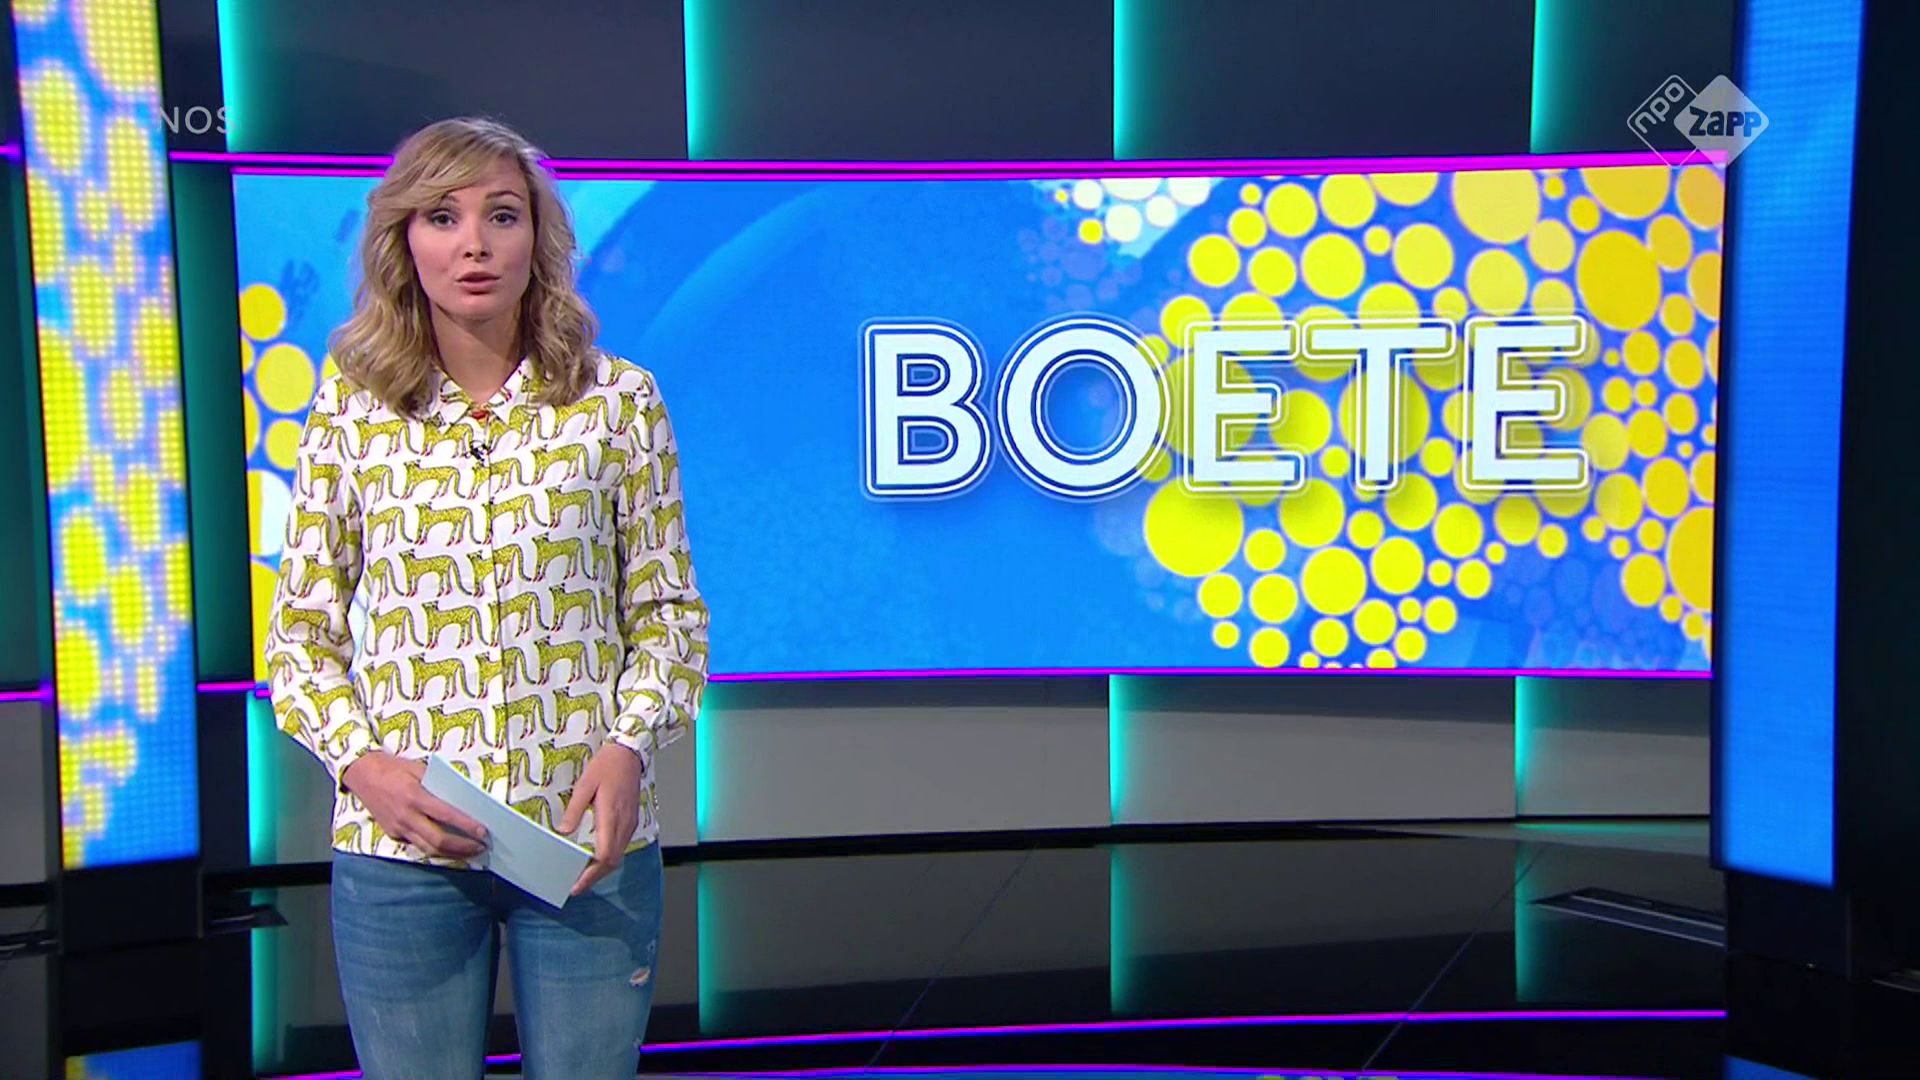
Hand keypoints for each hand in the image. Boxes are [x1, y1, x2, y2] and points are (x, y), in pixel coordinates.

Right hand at [341, 752, 489, 858]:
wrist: (360, 774)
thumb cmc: (392, 768)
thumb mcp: (417, 768)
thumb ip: (438, 784)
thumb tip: (462, 798)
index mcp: (414, 796)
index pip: (446, 815)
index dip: (466, 826)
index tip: (483, 832)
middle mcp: (406, 816)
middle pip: (438, 840)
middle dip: (463, 846)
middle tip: (482, 847)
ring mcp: (398, 827)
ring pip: (428, 848)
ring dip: (452, 853)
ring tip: (470, 852)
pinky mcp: (393, 833)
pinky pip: (417, 845)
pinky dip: (436, 849)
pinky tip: (450, 848)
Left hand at [558, 743, 644, 895]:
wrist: (628, 754)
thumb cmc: (606, 766)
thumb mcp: (584, 786)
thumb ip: (574, 811)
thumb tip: (564, 833)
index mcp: (611, 817)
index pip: (604, 856)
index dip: (591, 874)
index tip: (577, 885)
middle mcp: (623, 824)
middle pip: (612, 862)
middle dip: (595, 877)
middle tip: (577, 886)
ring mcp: (629, 823)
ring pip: (619, 855)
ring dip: (602, 869)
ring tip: (584, 874)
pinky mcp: (631, 820)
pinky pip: (621, 846)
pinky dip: (609, 857)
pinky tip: (597, 857)